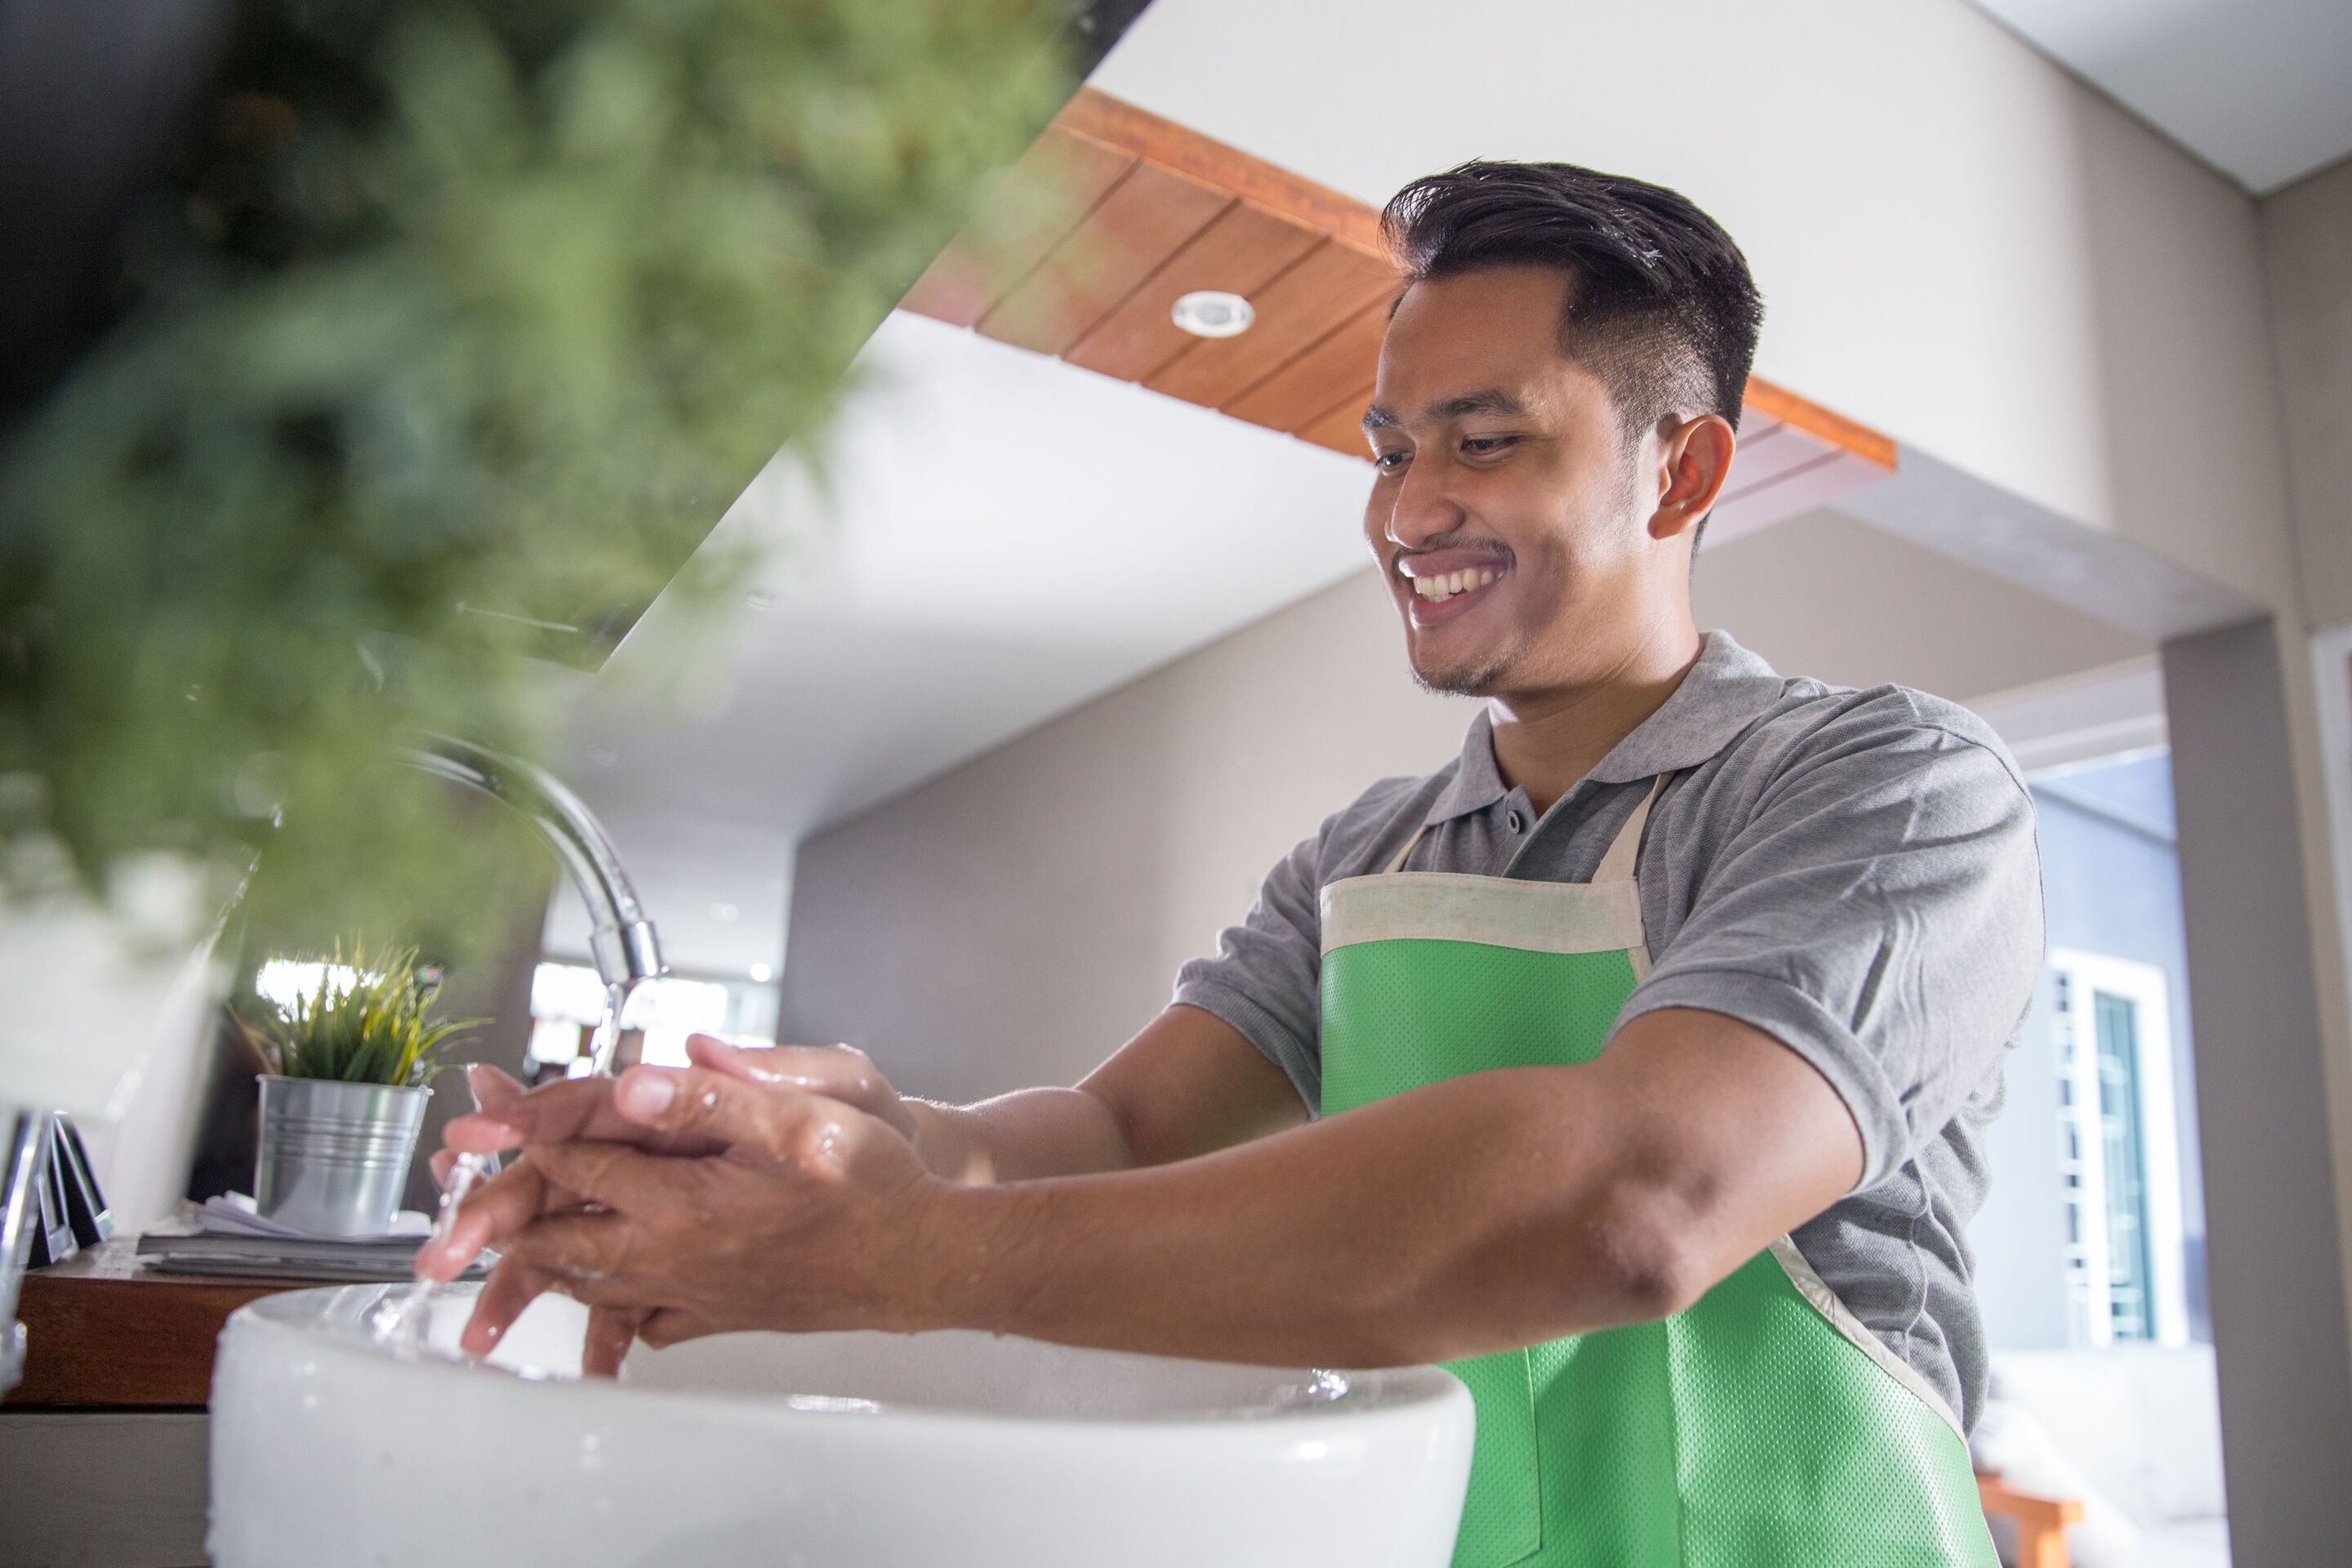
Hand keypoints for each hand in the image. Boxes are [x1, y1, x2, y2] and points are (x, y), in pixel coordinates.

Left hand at [419, 1040, 953, 1362]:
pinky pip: (646, 1319)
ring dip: (543, 1263)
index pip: (579, 1166)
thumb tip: (633, 1080)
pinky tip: (609, 1298)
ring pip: (595, 1285)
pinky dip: (610, 1308)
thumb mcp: (803, 1115)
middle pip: (563, 1239)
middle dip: (504, 1218)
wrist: (927, 1260)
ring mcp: (700, 1292)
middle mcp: (679, 1257)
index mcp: (687, 1203)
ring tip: (503, 1253)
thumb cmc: (874, 1185)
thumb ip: (715, 1097)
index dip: (522, 1137)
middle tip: (453, 1211)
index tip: (475, 1123)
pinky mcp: (725, 1314)